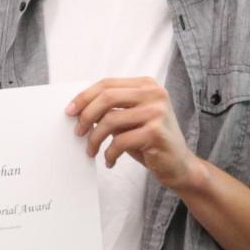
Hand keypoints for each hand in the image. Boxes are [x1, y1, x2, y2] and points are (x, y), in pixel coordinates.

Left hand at [67, 77, 202, 191]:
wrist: (179, 165)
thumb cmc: (149, 141)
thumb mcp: (129, 119)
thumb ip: (110, 109)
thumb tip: (77, 109)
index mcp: (147, 85)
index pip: (107, 84)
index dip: (84, 97)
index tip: (69, 111)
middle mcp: (155, 94)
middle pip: (107, 97)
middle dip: (86, 115)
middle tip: (77, 132)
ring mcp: (157, 112)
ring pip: (110, 121)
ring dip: (94, 138)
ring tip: (92, 151)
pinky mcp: (156, 133)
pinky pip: (120, 141)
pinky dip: (109, 153)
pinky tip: (109, 161)